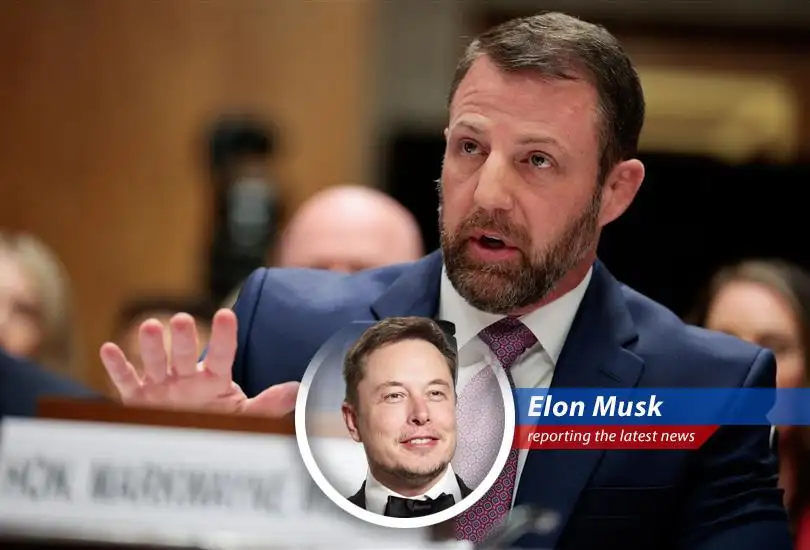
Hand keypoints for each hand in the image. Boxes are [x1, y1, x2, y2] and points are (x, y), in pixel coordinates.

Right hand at [100, 309, 297, 416]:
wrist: (188, 441)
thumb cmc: (217, 422)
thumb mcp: (244, 416)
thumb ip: (269, 403)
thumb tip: (299, 390)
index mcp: (214, 378)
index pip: (222, 354)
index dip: (224, 336)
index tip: (226, 314)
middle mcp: (187, 376)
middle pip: (185, 354)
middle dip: (183, 338)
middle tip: (182, 318)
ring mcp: (161, 384)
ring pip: (155, 362)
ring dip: (151, 346)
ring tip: (149, 326)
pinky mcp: (137, 397)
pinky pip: (126, 381)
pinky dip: (116, 366)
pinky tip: (108, 348)